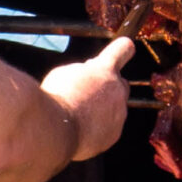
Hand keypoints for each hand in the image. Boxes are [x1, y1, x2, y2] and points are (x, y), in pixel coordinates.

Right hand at [42, 37, 133, 160]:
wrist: (56, 131)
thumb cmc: (56, 98)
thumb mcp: (63, 74)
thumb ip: (81, 71)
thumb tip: (88, 72)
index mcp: (105, 69)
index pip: (123, 50)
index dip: (123, 48)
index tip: (125, 47)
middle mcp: (118, 90)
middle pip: (121, 83)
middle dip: (108, 86)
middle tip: (88, 91)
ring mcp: (119, 113)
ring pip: (115, 107)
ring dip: (102, 108)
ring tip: (79, 114)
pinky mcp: (114, 134)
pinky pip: (109, 127)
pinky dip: (99, 127)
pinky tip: (81, 129)